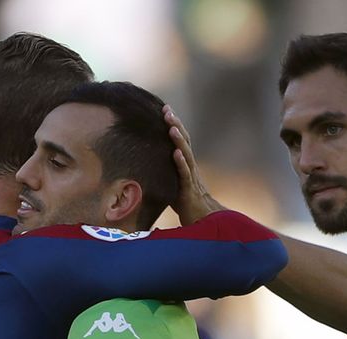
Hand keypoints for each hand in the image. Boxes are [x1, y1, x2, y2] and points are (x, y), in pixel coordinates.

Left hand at [163, 105, 224, 225]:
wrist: (202, 220)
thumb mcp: (171, 183)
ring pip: (185, 155)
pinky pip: (185, 174)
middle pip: (184, 141)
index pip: (180, 140)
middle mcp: (189, 167)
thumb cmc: (185, 203)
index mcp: (185, 164)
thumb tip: (144, 163)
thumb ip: (163, 171)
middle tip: (167, 110)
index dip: (174, 124)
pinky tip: (176, 153)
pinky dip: (181, 163)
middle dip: (175, 125)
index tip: (165, 109)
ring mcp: (190, 178)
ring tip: (172, 127)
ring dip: (179, 140)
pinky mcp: (188, 190)